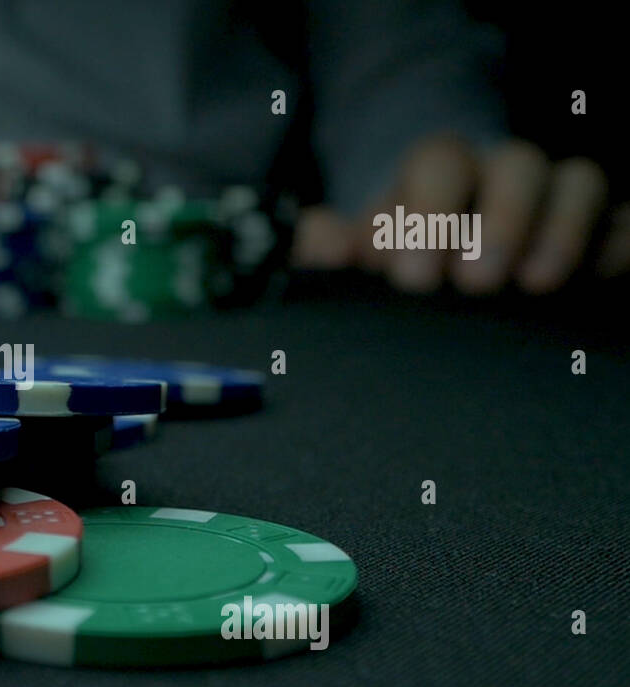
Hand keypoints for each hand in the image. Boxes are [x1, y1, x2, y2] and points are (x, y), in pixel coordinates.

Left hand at [292, 134, 626, 293]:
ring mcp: (553, 199)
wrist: (438, 262)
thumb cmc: (395, 258)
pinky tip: (597, 278)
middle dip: (499, 218)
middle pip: (515, 164)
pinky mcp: (597, 229)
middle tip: (476, 281)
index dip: (428, 211)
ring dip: (561, 229)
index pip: (439, 164)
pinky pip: (620, 221)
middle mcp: (499, 173)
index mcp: (436, 171)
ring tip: (535, 284)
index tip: (412, 276)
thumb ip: (331, 247)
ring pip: (576, 182)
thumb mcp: (359, 251)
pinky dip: (614, 242)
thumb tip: (324, 243)